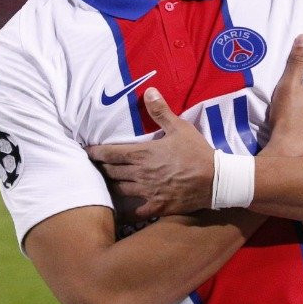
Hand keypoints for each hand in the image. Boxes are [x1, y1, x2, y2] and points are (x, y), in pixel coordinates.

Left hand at [88, 88, 214, 220]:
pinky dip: (126, 211)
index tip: (87, 152)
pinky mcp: (156, 207)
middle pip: (111, 172)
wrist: (215, 180)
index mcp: (142, 154)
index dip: (95, 153)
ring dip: (110, 185)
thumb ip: (161, 111)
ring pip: (119, 190)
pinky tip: (121, 211)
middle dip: (101, 169)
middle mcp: (139, 174)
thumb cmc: (196, 152)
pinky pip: (135, 212)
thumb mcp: (180, 127)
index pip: (110, 153)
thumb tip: (148, 91)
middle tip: (94, 167)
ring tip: (105, 183)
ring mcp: (147, 192)